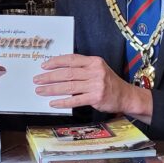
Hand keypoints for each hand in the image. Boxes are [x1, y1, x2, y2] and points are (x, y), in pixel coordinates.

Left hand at [33, 53, 152, 121]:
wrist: (126, 96)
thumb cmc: (109, 83)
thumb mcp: (98, 69)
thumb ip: (82, 68)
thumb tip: (59, 70)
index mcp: (94, 62)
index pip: (70, 59)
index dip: (55, 62)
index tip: (44, 66)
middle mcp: (95, 71)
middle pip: (67, 73)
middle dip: (49, 77)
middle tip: (37, 80)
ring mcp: (96, 85)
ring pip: (68, 86)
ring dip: (52, 89)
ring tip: (40, 91)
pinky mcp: (96, 97)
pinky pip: (75, 100)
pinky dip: (62, 102)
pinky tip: (53, 103)